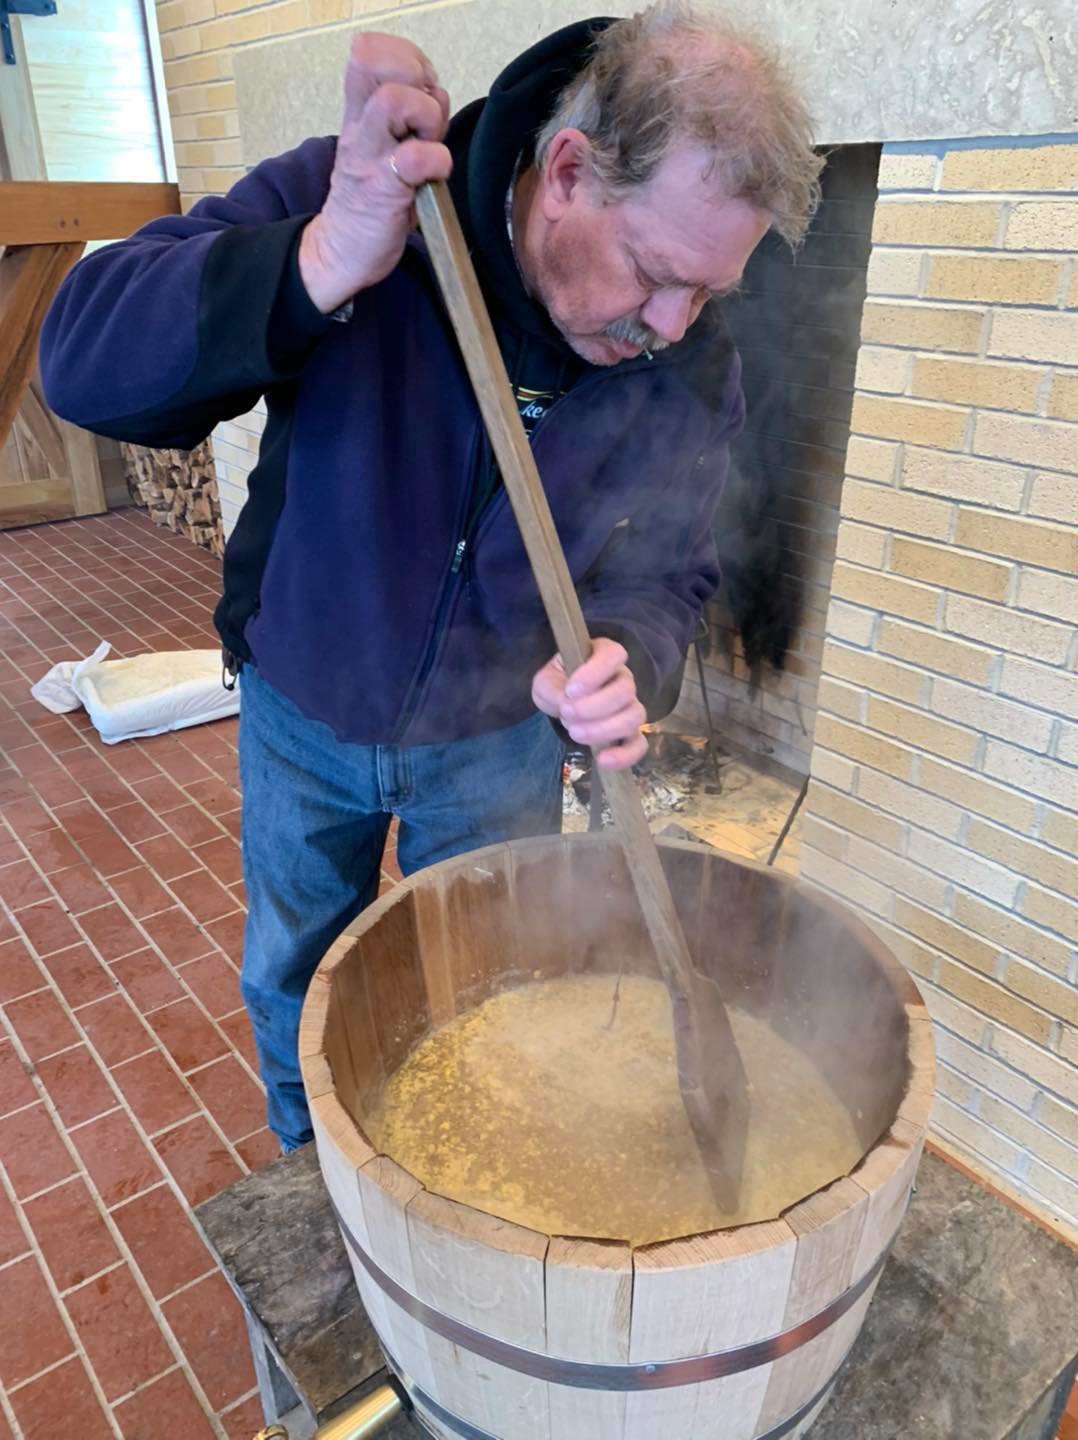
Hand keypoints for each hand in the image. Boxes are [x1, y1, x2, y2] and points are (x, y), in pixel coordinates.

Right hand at [299, 33, 451, 312]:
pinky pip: (416, 158)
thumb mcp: (385, 146)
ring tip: (427, 144)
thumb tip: (436, 95)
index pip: (369, 51)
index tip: (421, 87)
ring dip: (427, 117)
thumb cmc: (371, 200)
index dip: (405, 57)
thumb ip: (411, 116)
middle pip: (376, 63)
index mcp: (358, 113)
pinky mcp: (383, 190)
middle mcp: (360, 127)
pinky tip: (432, 177)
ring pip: (396, 100)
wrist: (342, 252)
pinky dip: (436, 162)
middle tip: (425, 116)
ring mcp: (370, 156)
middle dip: (416, 79)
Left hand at [532, 639, 647, 771]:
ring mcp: (630, 706)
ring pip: (634, 717)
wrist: (564, 701)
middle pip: (626, 690)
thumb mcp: (546, 680)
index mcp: (605, 655)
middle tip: (567, 713)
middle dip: (594, 706)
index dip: (596, 672)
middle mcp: (624, 678)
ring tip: (575, 732)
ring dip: (604, 729)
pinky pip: (638, 745)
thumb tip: (566, 704)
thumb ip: (553, 688)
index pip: (614, 654)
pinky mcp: (630, 733)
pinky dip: (624, 756)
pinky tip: (602, 761)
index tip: (571, 689)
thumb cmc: (558, 683)